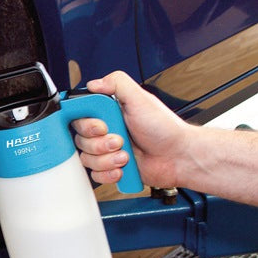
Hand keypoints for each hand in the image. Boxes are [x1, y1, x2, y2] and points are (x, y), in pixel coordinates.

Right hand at [72, 71, 190, 187]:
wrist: (178, 157)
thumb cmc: (165, 129)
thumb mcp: (141, 99)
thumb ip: (117, 83)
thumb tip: (95, 83)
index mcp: (109, 113)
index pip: (80, 117)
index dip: (86, 125)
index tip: (101, 127)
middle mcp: (106, 131)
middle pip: (80, 140)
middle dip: (100, 144)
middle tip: (120, 140)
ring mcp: (107, 151)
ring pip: (87, 158)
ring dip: (107, 159)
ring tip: (126, 155)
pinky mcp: (111, 168)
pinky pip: (95, 175)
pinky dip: (109, 173)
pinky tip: (123, 167)